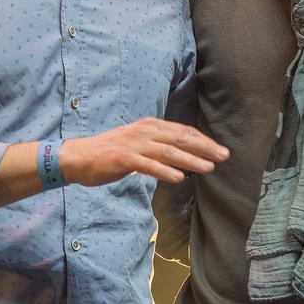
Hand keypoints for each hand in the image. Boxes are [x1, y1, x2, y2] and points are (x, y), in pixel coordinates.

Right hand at [60, 117, 228, 185]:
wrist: (79, 157)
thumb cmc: (111, 152)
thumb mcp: (138, 143)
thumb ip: (158, 146)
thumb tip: (182, 157)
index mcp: (150, 126)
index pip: (183, 131)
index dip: (203, 140)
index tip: (219, 150)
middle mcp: (145, 131)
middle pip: (181, 139)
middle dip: (205, 148)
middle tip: (224, 156)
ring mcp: (135, 144)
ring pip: (169, 152)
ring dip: (191, 160)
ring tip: (209, 168)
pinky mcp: (125, 159)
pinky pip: (149, 165)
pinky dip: (165, 171)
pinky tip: (179, 178)